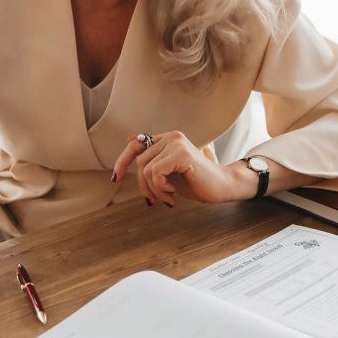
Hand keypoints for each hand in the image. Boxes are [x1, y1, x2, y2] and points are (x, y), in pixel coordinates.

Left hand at [111, 131, 246, 206]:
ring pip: (146, 169)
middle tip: (154, 200)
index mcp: (167, 139)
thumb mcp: (168, 173)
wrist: (222, 187)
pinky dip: (160, 188)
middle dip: (143, 186)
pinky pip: (156, 173)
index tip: (116, 179)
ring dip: (154, 190)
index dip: (122, 161)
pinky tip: (173, 194)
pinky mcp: (181, 154)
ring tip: (168, 197)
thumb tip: (129, 138)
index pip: (135, 145)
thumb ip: (151, 159)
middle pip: (140, 161)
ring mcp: (177, 143)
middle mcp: (171, 137)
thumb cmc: (196, 182)